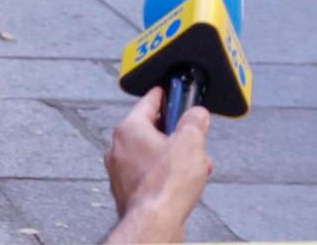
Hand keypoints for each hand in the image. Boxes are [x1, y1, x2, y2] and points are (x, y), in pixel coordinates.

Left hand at [103, 88, 213, 243]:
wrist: (155, 223)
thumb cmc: (165, 186)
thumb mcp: (191, 142)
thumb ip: (195, 122)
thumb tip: (197, 115)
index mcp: (129, 129)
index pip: (149, 101)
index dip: (167, 95)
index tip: (174, 92)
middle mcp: (119, 149)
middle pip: (151, 130)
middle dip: (176, 134)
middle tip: (193, 139)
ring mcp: (121, 172)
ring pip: (152, 155)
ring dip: (174, 157)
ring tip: (194, 166)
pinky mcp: (128, 192)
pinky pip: (149, 175)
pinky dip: (165, 175)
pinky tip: (183, 183)